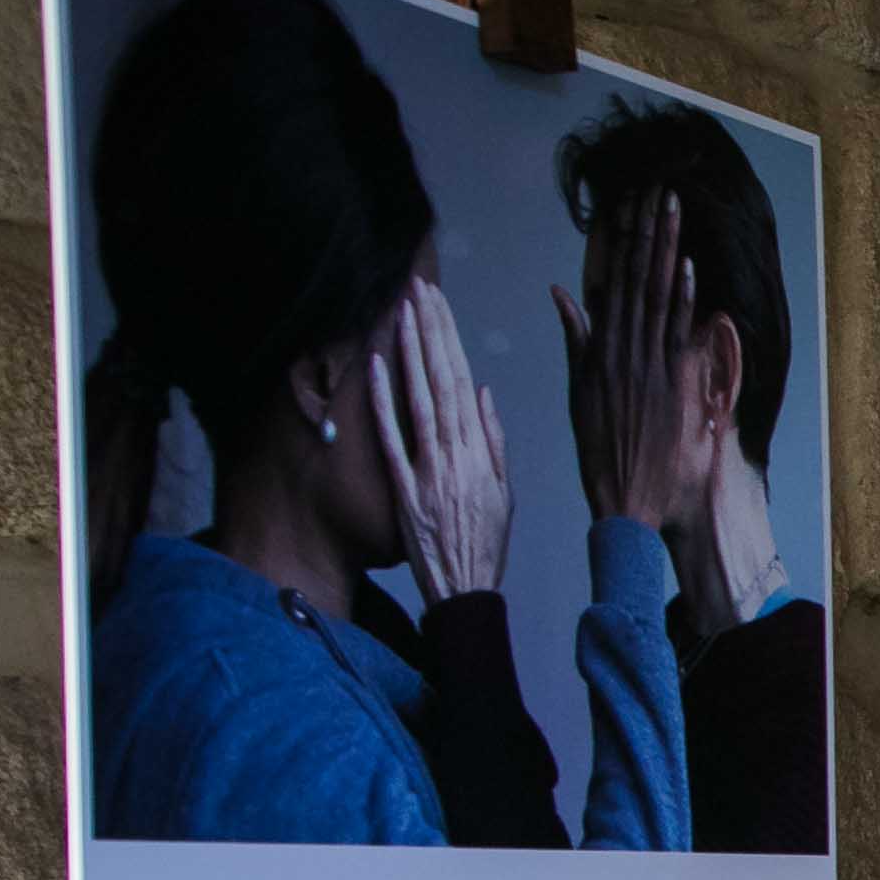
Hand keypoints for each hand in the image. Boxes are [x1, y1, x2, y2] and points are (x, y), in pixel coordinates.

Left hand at [367, 281, 511, 595]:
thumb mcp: (503, 494)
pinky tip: (377, 365)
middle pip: (442, 381)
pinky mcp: (404, 489)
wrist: (465, 591)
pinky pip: (393, 438)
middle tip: (417, 289)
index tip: (437, 304)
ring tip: (402, 311)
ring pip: (419, 399)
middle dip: (430, 331)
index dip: (449, 341)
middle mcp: (456, 456)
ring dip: (411, 352)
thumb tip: (481, 394)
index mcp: (481, 455)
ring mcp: (428, 471)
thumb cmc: (484, 545)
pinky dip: (384, 401)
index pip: (463, 383)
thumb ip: (494, 442)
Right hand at [555, 189, 715, 534]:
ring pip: (656, 295)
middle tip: (654, 188)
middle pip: (634, 277)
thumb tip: (562, 294)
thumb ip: (575, 340)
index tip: (627, 202)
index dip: (620, 239)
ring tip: (672, 208)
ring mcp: (646, 364)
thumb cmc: (605, 453)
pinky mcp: (669, 383)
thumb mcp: (580, 391)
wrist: (624, 500)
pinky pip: (676, 332)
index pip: (610, 278)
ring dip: (666, 250)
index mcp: (599, 348)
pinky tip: (686, 266)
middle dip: (644, 231)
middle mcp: (621, 349)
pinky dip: (682, 299)